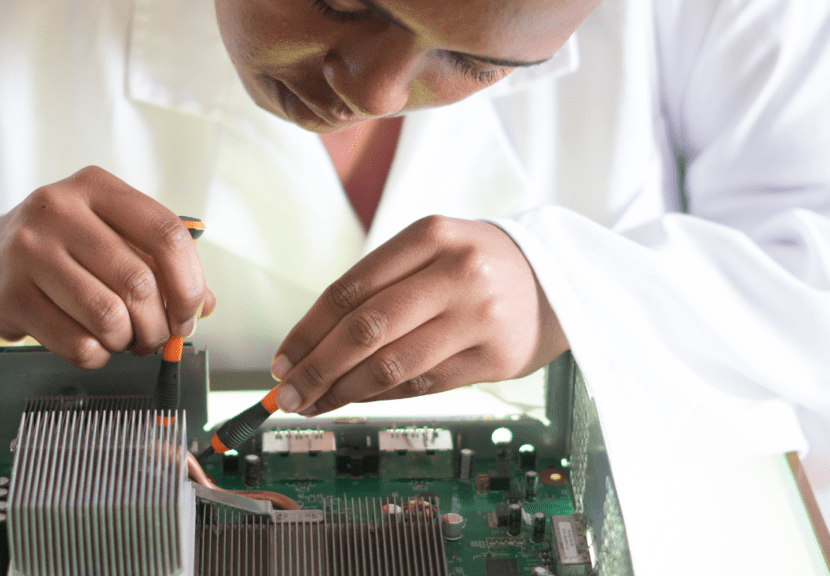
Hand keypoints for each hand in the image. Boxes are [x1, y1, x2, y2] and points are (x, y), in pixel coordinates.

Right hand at [0, 166, 214, 368]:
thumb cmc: (61, 249)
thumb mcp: (110, 237)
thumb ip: (161, 264)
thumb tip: (203, 305)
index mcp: (96, 186)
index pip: (166, 233)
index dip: (189, 283)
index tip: (191, 311)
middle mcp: (58, 209)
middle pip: (139, 281)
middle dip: (159, 323)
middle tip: (156, 335)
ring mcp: (28, 250)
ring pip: (109, 316)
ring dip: (128, 341)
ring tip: (124, 338)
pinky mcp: (11, 295)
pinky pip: (78, 343)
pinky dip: (98, 354)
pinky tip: (93, 343)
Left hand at [270, 215, 567, 414]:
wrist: (557, 279)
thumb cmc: (475, 266)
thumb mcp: (430, 251)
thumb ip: (379, 287)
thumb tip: (311, 345)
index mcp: (429, 235)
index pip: (349, 289)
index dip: (307, 331)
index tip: (282, 360)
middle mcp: (456, 272)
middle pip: (364, 330)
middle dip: (316, 368)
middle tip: (287, 394)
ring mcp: (479, 316)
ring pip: (391, 365)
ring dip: (342, 392)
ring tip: (313, 404)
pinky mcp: (495, 357)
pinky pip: (423, 385)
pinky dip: (381, 397)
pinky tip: (357, 400)